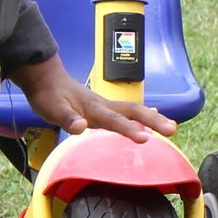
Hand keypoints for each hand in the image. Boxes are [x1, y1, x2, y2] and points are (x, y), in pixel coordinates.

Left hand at [8, 57, 176, 142]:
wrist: (44, 78)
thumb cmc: (47, 95)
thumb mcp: (51, 109)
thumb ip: (67, 118)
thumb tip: (81, 127)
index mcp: (93, 108)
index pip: (115, 120)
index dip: (129, 130)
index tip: (145, 139)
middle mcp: (103, 105)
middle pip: (134, 111)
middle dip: (154, 121)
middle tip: (173, 130)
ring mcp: (105, 106)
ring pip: (134, 111)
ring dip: (153, 118)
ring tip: (171, 127)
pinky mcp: (103, 108)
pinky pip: (128, 113)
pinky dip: (143, 116)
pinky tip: (151, 121)